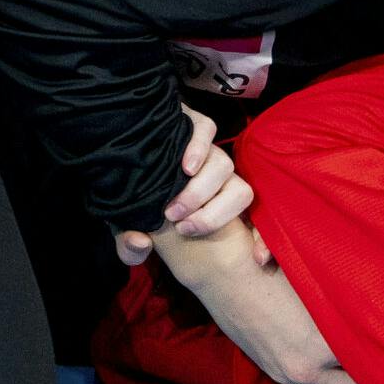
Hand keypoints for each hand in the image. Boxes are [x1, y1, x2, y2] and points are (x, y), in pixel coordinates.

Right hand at [113, 103, 253, 263]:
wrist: (119, 151)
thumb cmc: (133, 196)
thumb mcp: (131, 227)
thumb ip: (131, 247)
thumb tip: (140, 244)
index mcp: (217, 202)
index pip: (253, 220)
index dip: (263, 240)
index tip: (258, 259)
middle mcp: (217, 177)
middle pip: (240, 193)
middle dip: (214, 216)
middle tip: (180, 226)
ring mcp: (207, 151)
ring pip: (224, 166)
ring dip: (201, 191)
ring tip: (173, 207)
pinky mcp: (193, 124)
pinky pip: (207, 131)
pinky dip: (200, 148)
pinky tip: (186, 166)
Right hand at [157, 220, 373, 383]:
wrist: (224, 272)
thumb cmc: (276, 267)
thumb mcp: (323, 283)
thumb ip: (353, 306)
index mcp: (325, 344)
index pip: (372, 368)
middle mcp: (308, 368)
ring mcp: (288, 374)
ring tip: (369, 370)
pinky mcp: (274, 372)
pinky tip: (338, 366)